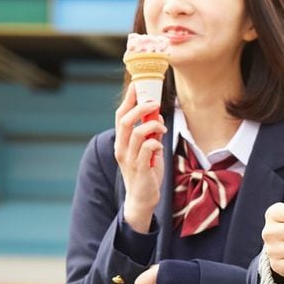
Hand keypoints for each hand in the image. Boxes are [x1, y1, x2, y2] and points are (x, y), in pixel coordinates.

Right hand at [114, 85, 165, 232]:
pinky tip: (160, 144)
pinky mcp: (140, 168)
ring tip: (163, 127)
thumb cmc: (146, 171)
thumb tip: (156, 115)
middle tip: (155, 103)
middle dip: (140, 108)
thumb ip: (150, 133)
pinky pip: (147, 148)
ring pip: (136, 133)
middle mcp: (121, 148)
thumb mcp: (148, 148)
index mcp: (121, 141)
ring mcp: (129, 159)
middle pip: (125, 121)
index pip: (120, 116)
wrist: (142, 198)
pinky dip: (156, 142)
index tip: (136, 85)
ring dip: (153, 126)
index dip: (127, 100)